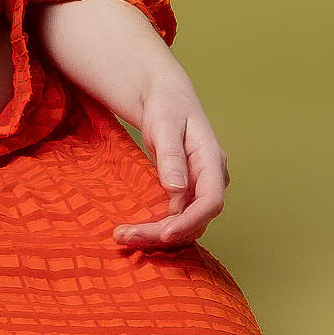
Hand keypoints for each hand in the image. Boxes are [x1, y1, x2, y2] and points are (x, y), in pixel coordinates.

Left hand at [113, 73, 228, 248]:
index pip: (211, 200)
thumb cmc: (166, 106)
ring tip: (121, 236)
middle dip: (163, 234)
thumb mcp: (165, 124)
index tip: (164, 233)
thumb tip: (176, 189)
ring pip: (184, 224)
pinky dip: (154, 228)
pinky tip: (130, 231)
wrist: (164, 98)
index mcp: (212, 160)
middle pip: (195, 219)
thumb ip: (171, 155)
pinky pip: (174, 218)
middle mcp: (210, 179)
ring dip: (156, 235)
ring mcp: (198, 188)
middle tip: (125, 236)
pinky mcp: (184, 194)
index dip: (190, 221)